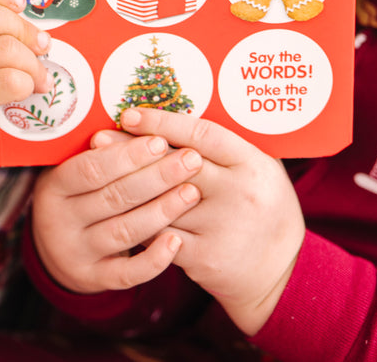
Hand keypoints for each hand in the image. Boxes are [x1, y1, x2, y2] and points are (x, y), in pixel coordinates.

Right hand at [31, 129, 202, 294]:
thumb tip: (144, 124)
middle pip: (113, 197)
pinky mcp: (93, 279)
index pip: (92, 168)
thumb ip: (103, 153)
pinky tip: (177, 240)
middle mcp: (60, 220)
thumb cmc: (78, 193)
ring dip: (162, 211)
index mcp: (55, 186)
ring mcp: (76, 252)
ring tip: (192, 192)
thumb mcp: (75, 170)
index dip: (127, 155)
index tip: (161, 140)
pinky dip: (153, 259)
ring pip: (124, 232)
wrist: (58, 247)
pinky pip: (127, 273)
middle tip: (191, 160)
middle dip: (156, 177)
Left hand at [119, 108, 304, 335]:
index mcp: (252, 163)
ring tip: (96, 169)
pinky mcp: (204, 257)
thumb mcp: (260, 167)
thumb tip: (183, 104)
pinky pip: (158, 235)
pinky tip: (111, 208)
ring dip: (125, 185)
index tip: (130, 114)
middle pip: (174, 165)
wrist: (280, 272)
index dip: (162, 121)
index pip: (201, 134)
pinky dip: (134, 221)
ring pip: (160, 201)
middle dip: (132, 150)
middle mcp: (238, 193)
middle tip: (100, 137)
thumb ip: (227, 142)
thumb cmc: (262, 206)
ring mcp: (221, 227)